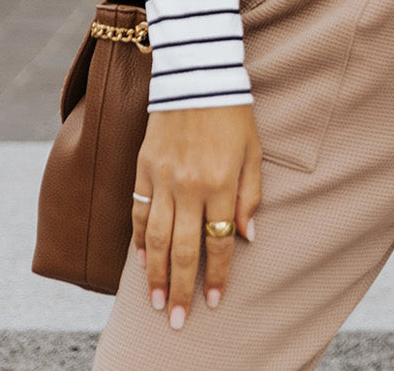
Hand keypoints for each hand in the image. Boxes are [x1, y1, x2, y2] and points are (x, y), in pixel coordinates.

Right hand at [131, 105, 261, 328]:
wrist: (197, 75)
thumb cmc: (232, 112)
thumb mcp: (253, 151)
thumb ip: (251, 195)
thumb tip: (248, 236)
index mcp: (222, 182)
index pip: (219, 241)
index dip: (218, 275)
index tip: (215, 301)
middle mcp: (191, 185)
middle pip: (184, 249)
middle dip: (182, 288)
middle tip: (178, 319)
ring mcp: (164, 178)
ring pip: (157, 238)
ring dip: (156, 274)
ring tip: (156, 302)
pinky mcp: (144, 168)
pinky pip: (139, 212)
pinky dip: (140, 239)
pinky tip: (141, 261)